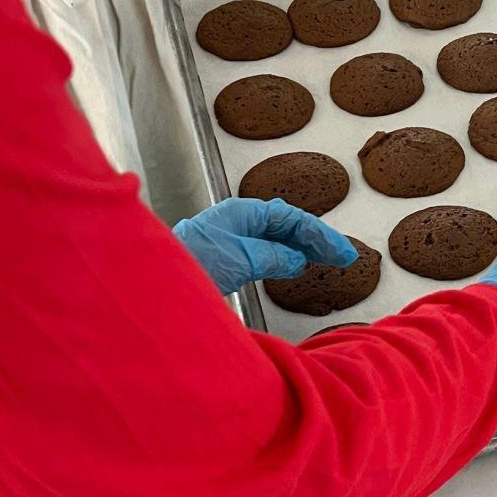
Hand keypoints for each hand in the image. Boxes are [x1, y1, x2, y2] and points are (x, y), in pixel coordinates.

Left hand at [174, 197, 356, 294]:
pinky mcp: (225, 257)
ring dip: (302, 248)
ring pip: (276, 238)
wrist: (153, 284)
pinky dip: (284, 258)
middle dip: (316, 240)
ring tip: (326, 261)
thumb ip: (273, 257)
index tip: (342, 252)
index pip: (292, 218)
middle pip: (286, 225)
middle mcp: (238, 221)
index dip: (320, 235)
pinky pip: (264, 251)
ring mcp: (231, 238)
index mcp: (243, 212)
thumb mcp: (240, 260)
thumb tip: (296, 259)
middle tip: (344, 257)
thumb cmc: (189, 263)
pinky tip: (294, 267)